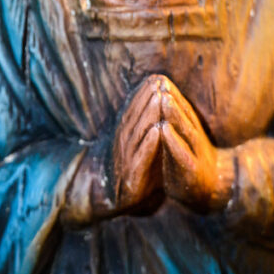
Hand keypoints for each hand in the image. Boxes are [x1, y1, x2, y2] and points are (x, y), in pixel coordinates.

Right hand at [112, 74, 165, 211]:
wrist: (113, 196)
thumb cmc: (133, 167)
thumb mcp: (138, 143)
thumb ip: (145, 124)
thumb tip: (157, 101)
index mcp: (126, 132)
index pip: (135, 109)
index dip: (145, 93)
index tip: (157, 76)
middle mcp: (124, 141)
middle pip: (137, 115)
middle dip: (148, 97)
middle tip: (159, 81)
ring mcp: (127, 157)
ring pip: (139, 131)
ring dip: (149, 114)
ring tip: (159, 98)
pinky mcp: (132, 174)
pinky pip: (141, 155)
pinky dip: (149, 143)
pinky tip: (157, 131)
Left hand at [157, 78, 223, 211]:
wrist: (212, 191)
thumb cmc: (191, 161)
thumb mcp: (185, 139)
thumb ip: (177, 121)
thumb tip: (164, 99)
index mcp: (192, 130)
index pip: (183, 108)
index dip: (172, 92)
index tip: (158, 77)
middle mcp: (196, 138)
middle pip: (184, 115)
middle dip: (173, 98)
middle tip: (161, 82)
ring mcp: (195, 154)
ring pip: (185, 130)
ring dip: (174, 114)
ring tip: (164, 99)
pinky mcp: (191, 170)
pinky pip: (182, 153)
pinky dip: (173, 141)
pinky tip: (164, 130)